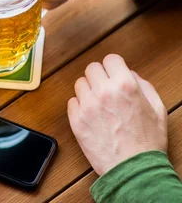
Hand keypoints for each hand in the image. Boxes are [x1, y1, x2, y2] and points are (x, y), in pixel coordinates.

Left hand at [68, 54, 167, 175]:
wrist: (133, 169)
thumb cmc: (148, 142)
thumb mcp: (158, 109)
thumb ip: (143, 86)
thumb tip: (129, 74)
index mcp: (125, 86)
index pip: (110, 59)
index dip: (114, 66)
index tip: (114, 73)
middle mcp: (104, 92)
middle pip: (91, 68)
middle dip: (99, 76)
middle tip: (105, 89)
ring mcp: (87, 105)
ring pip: (79, 84)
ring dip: (88, 90)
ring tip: (98, 104)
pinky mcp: (75, 120)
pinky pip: (71, 102)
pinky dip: (79, 106)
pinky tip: (91, 115)